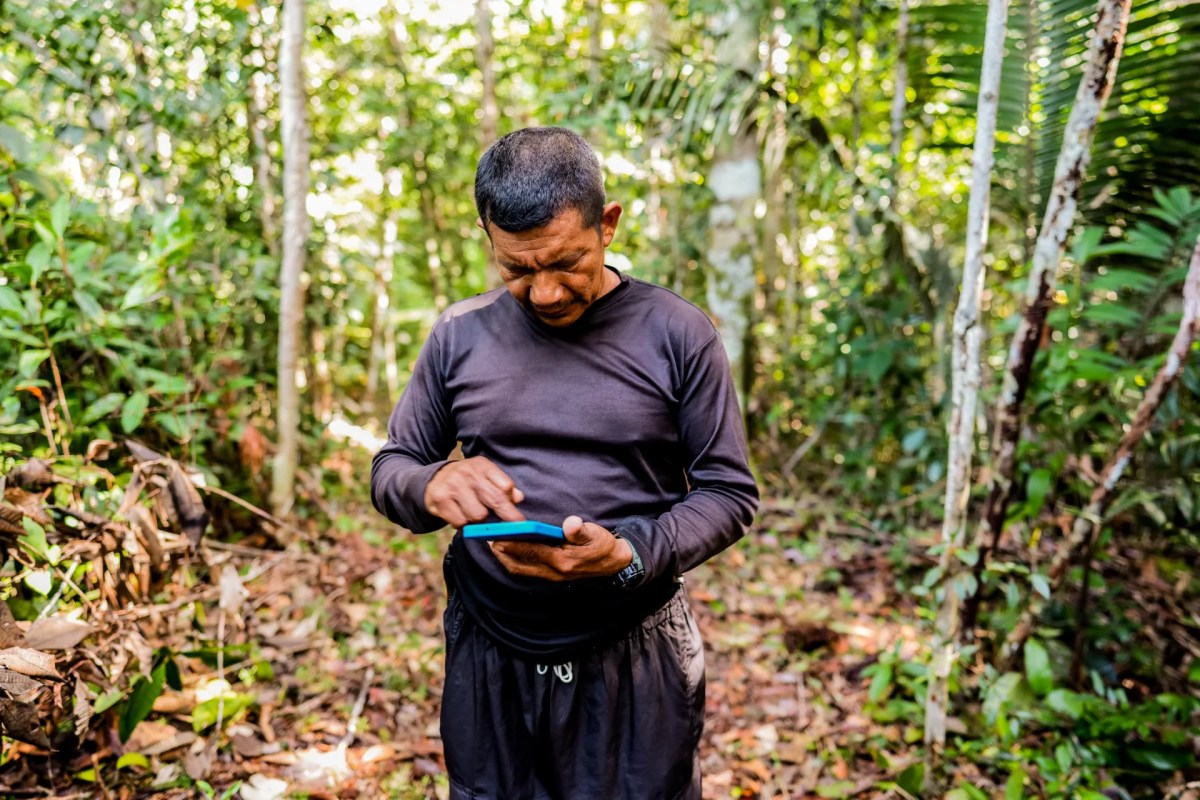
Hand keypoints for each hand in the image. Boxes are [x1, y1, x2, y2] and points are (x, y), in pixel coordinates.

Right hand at [424, 456, 524, 528]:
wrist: (433, 479)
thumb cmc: (467, 481)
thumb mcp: (485, 477)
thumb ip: (503, 487)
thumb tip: (518, 498)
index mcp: (483, 466)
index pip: (506, 486)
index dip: (512, 505)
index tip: (518, 519)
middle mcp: (468, 472)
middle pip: (495, 500)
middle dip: (505, 518)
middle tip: (509, 530)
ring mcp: (453, 485)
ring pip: (478, 515)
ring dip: (478, 521)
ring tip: (473, 514)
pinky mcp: (440, 498)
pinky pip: (460, 522)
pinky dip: (462, 524)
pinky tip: (460, 516)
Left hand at [491, 515, 632, 581]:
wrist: (615, 564)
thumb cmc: (603, 546)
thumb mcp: (596, 535)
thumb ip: (581, 530)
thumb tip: (570, 524)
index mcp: (563, 560)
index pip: (532, 551)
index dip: (513, 544)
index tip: (497, 536)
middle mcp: (554, 571)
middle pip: (520, 564)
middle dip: (503, 553)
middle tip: (487, 539)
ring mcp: (552, 576)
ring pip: (521, 569)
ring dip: (505, 558)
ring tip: (493, 545)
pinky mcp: (552, 575)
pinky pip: (527, 571)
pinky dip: (515, 562)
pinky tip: (508, 552)